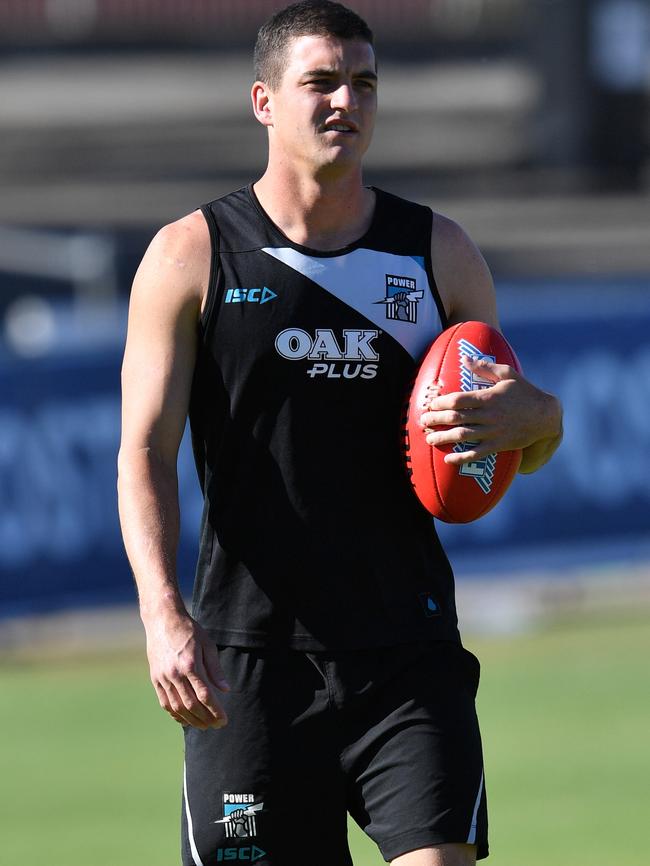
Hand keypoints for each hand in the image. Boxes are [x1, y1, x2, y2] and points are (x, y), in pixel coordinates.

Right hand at [144, 609, 229, 729]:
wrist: (162, 620)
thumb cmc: (189, 631)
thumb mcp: (207, 645)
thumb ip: (215, 669)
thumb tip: (225, 689)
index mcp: (190, 664)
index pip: (205, 695)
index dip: (215, 710)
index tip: (224, 720)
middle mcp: (175, 673)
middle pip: (191, 705)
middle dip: (206, 718)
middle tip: (216, 725)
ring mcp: (163, 677)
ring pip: (177, 706)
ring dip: (191, 720)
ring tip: (203, 726)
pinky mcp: (155, 678)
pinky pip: (164, 702)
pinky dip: (175, 714)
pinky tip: (185, 719)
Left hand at [419, 356, 561, 468]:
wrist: (546, 416)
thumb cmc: (525, 392)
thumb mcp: (508, 374)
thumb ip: (484, 367)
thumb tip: (465, 358)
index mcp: (488, 397)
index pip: (458, 400)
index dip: (441, 402)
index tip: (431, 404)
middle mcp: (489, 414)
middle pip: (456, 418)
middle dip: (436, 420)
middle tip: (423, 421)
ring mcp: (493, 431)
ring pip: (463, 436)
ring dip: (443, 438)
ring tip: (429, 439)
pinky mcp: (499, 445)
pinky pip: (477, 453)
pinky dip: (461, 457)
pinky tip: (448, 459)